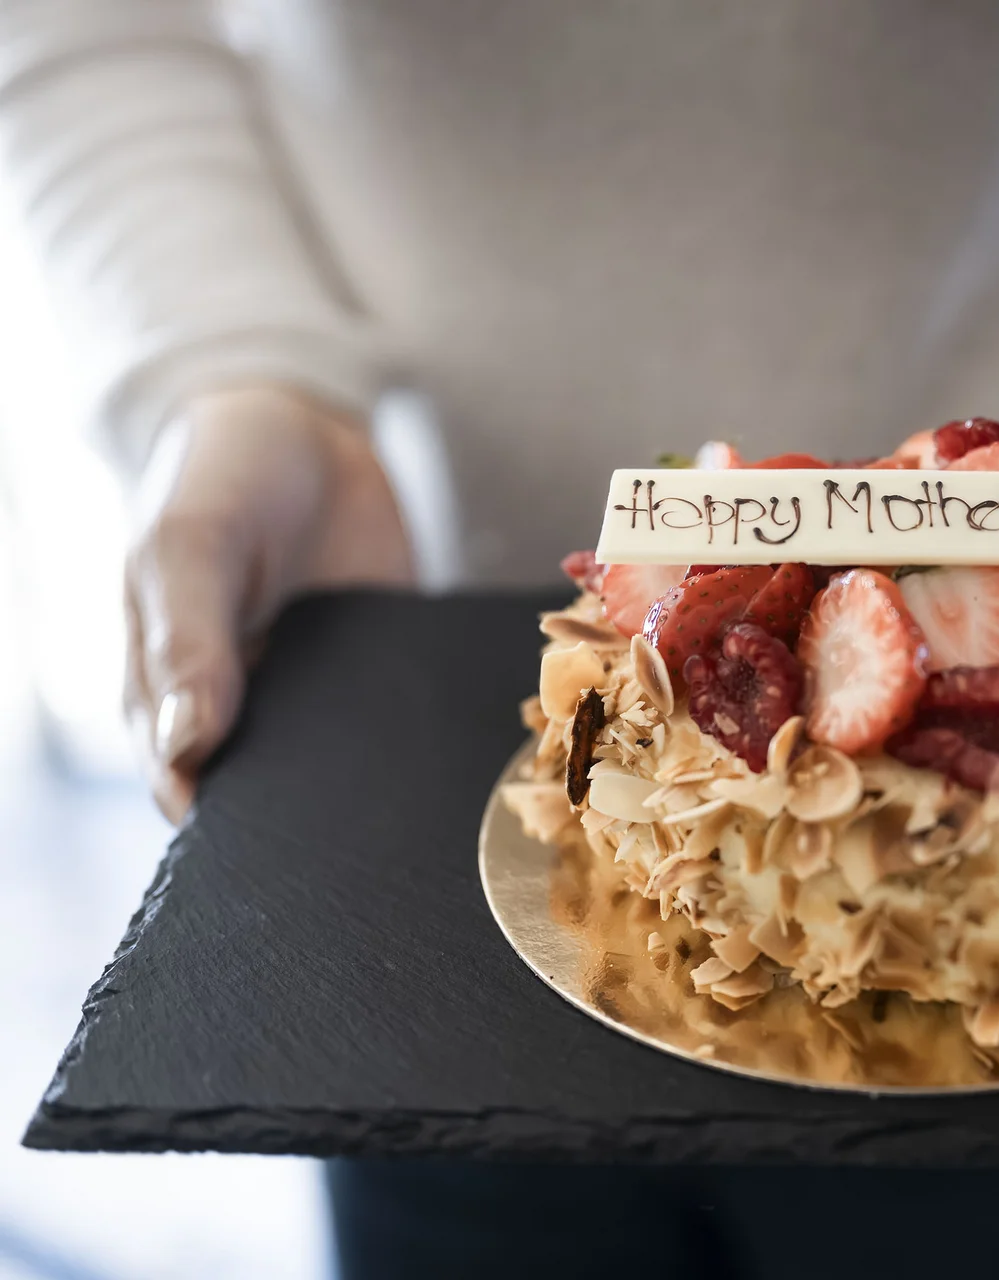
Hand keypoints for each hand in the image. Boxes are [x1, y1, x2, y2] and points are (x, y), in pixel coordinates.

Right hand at [125, 386, 414, 821]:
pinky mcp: (380, 670)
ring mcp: (314, 692)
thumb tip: (186, 748)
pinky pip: (400, 722)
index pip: (186, 785)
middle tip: (355, 854)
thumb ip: (186, 642)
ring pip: (337, 769)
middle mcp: (240, 705)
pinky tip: (457, 765)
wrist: (305, 423)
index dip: (222, 825)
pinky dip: (422, 744)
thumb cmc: (220, 478)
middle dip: (304, 825)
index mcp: (167, 690)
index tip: (268, 856)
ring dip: (369, 793)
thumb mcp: (189, 545)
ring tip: (411, 824)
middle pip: (267, 791)